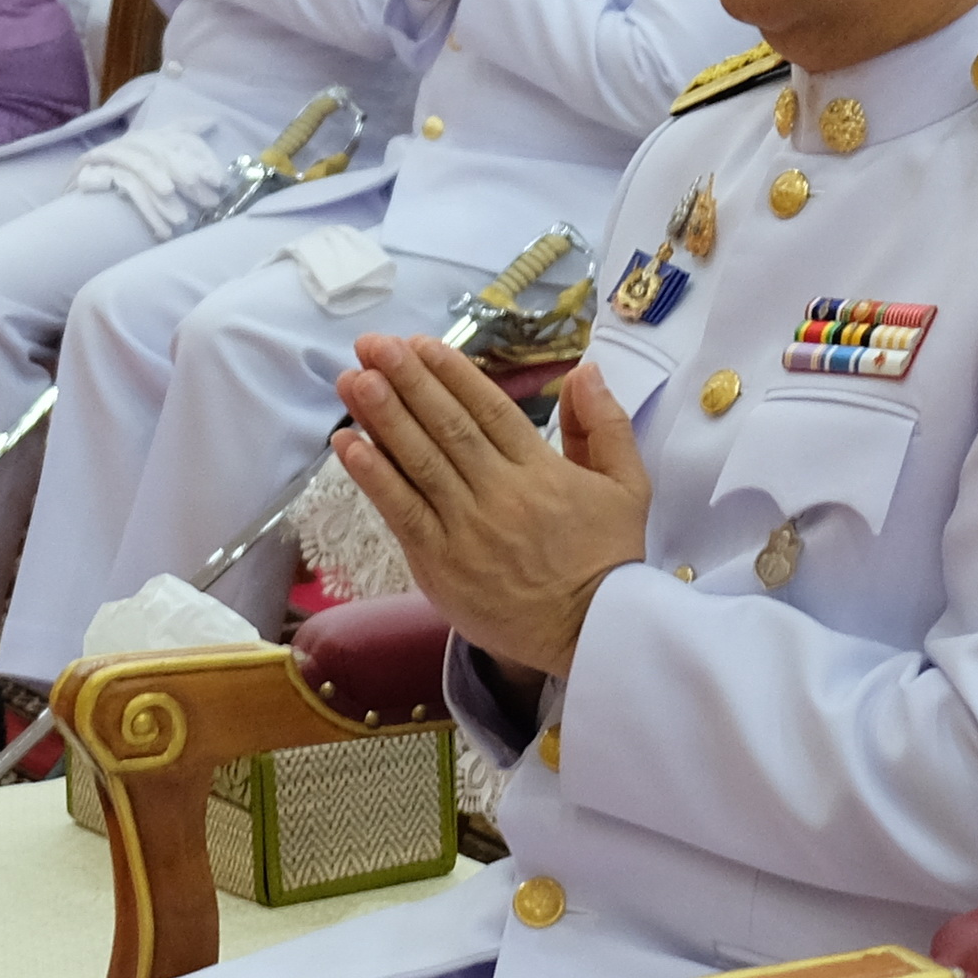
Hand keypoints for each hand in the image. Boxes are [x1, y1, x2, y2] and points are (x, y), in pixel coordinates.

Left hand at [330, 336, 647, 684]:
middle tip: (372, 345)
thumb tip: (584, 371)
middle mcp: (500, 493)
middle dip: (406, 381)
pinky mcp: (442, 565)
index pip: (488, 410)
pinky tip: (348, 445)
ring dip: (381, 418)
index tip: (420, 343)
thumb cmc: (609, 559)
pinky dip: (374, 477)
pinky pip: (402, 513)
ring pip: (419, 463)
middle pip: (446, 427)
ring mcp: (467, 530)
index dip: (451, 373)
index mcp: (542, 470)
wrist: (592, 634)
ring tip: (351, 381)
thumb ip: (605, 425)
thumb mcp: (629, 486)